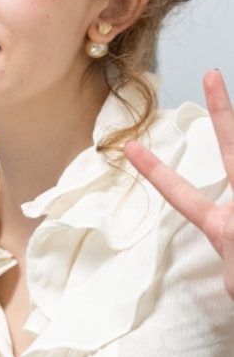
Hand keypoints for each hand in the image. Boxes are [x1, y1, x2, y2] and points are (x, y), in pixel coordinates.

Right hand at [124, 67, 233, 301]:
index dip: (153, 169)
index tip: (132, 147)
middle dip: (221, 111)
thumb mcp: (233, 281)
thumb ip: (229, 250)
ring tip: (222, 130)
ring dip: (231, 163)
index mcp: (222, 227)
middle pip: (232, 149)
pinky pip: (224, 201)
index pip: (180, 192)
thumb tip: (230, 237)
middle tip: (213, 75)